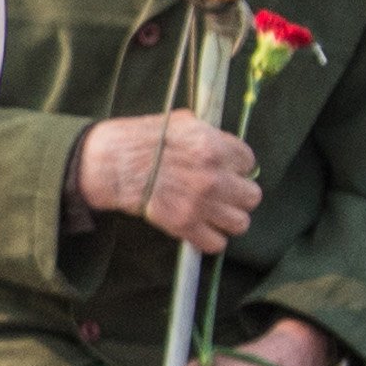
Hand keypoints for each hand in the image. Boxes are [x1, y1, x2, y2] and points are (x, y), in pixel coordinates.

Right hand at [71, 115, 261, 256]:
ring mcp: (200, 204)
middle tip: (224, 193)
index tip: (227, 169)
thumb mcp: (180, 122)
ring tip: (216, 214)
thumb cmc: (141, 139)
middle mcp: (213, 177)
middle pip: (252, 196)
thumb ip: (208, 134)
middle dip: (239, 194)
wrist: (113, 163)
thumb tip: (223, 144)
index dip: (237, 166)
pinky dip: (211, 239)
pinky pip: (216, 243)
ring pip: (240, 223)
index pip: (249, 162)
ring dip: (229, 219)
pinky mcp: (184, 225)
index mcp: (213, 147)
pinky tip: (203, 229)